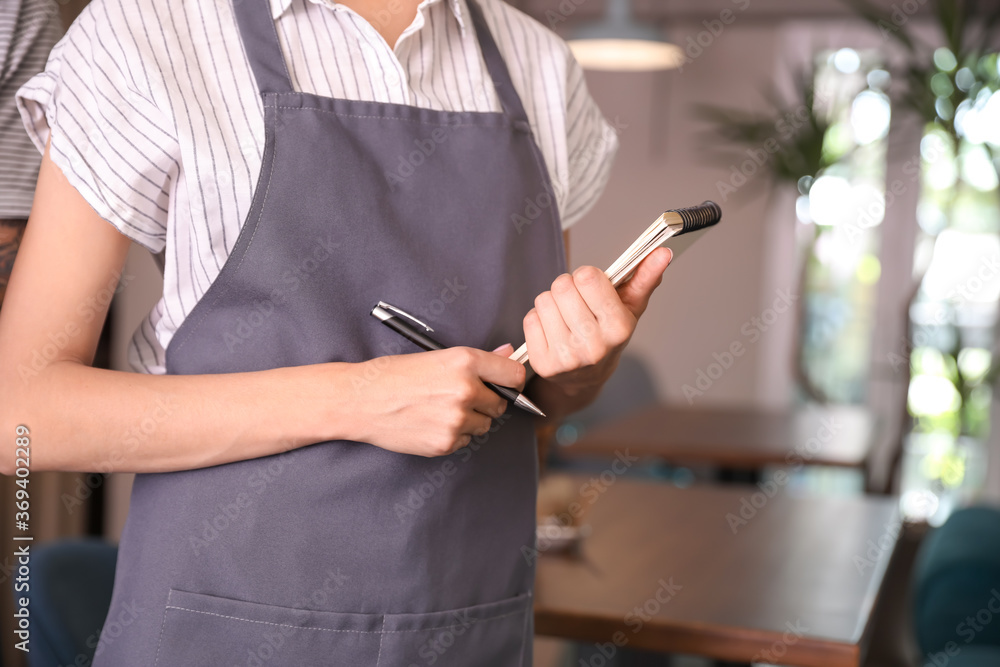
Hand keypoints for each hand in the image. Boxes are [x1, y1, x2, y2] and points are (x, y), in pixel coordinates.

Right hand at [345, 345, 524, 456]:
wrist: (360, 400)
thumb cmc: (395, 374)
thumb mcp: (436, 356)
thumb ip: (479, 358)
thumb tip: (508, 351)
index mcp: (465, 361)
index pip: (514, 374)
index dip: (511, 380)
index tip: (504, 383)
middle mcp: (465, 390)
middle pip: (502, 403)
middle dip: (488, 401)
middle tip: (461, 396)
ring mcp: (456, 419)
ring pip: (485, 424)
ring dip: (471, 419)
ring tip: (440, 409)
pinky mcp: (446, 442)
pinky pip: (466, 440)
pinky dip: (454, 435)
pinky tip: (431, 422)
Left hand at [523, 247, 671, 396]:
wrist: (587, 377)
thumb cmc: (609, 335)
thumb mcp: (630, 307)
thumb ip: (646, 277)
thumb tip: (663, 252)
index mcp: (619, 328)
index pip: (588, 278)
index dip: (586, 276)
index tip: (591, 286)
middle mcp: (594, 346)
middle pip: (562, 286)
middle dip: (567, 287)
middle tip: (576, 302)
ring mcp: (567, 357)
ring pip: (544, 300)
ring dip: (551, 303)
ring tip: (565, 316)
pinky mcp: (544, 363)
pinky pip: (530, 319)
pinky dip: (539, 319)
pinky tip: (552, 330)